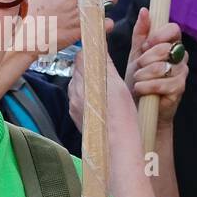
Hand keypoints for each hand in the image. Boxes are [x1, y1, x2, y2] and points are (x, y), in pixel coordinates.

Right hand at [28, 0, 118, 50]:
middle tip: (98, 0)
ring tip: (93, 12)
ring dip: (105, 8)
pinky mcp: (87, 26)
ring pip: (111, 4)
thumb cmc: (28, 10)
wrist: (26, 33)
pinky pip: (108, 23)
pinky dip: (104, 25)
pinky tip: (93, 25)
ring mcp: (87, 9)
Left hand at [70, 49, 153, 196]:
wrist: (117, 151)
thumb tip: (96, 48)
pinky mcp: (78, 118)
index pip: (82, 57)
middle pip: (79, 71)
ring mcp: (75, 107)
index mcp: (84, 84)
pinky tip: (104, 102)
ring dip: (90, 82)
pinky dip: (90, 96)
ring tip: (107, 85)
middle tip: (105, 66)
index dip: (91, 50)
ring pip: (79, 86)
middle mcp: (75, 94)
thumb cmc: (121, 120)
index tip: (100, 46)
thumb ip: (105, 66)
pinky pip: (81, 100)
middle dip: (90, 66)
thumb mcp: (117, 87)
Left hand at [125, 8, 188, 126]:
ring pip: (162, 66)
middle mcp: (181, 56)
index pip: (173, 29)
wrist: (139, 107)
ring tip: (137, 80)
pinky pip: (162, 83)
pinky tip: (141, 89)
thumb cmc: (138, 79)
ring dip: (143, 74)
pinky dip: (146, 86)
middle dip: (145, 59)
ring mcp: (182, 73)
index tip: (145, 46)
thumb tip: (145, 10)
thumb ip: (141, 33)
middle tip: (138, 67)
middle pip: (165, 48)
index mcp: (172, 44)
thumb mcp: (136, 53)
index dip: (158, 36)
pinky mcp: (179, 89)